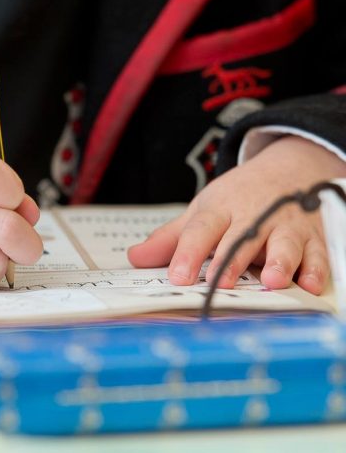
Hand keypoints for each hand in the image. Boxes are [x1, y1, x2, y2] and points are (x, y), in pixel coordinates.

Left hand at [127, 136, 345, 293]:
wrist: (289, 168)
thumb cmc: (238, 198)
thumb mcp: (202, 211)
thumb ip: (170, 239)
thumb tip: (134, 259)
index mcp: (220, 210)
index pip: (201, 230)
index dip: (188, 252)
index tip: (177, 275)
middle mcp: (254, 216)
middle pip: (241, 238)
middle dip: (231, 261)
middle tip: (220, 282)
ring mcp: (285, 226)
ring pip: (284, 243)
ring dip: (280, 261)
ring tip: (272, 280)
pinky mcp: (313, 236)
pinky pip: (318, 253)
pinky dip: (317, 269)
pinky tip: (311, 284)